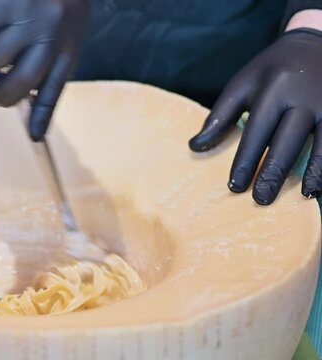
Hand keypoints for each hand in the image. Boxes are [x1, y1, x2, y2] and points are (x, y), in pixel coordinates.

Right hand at [0, 0, 87, 139]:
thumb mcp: (66, 29)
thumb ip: (50, 62)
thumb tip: (28, 102)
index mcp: (67, 47)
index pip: (54, 89)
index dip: (43, 116)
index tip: (34, 137)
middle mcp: (49, 38)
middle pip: (16, 87)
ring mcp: (26, 21)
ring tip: (1, 32)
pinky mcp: (3, 4)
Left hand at [189, 26, 321, 204]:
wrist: (315, 40)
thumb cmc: (271, 70)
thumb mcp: (242, 85)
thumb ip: (219, 116)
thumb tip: (194, 147)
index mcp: (273, 89)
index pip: (256, 132)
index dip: (245, 161)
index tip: (235, 187)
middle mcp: (303, 96)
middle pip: (287, 140)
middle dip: (273, 172)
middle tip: (261, 199)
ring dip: (313, 171)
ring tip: (301, 196)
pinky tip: (320, 184)